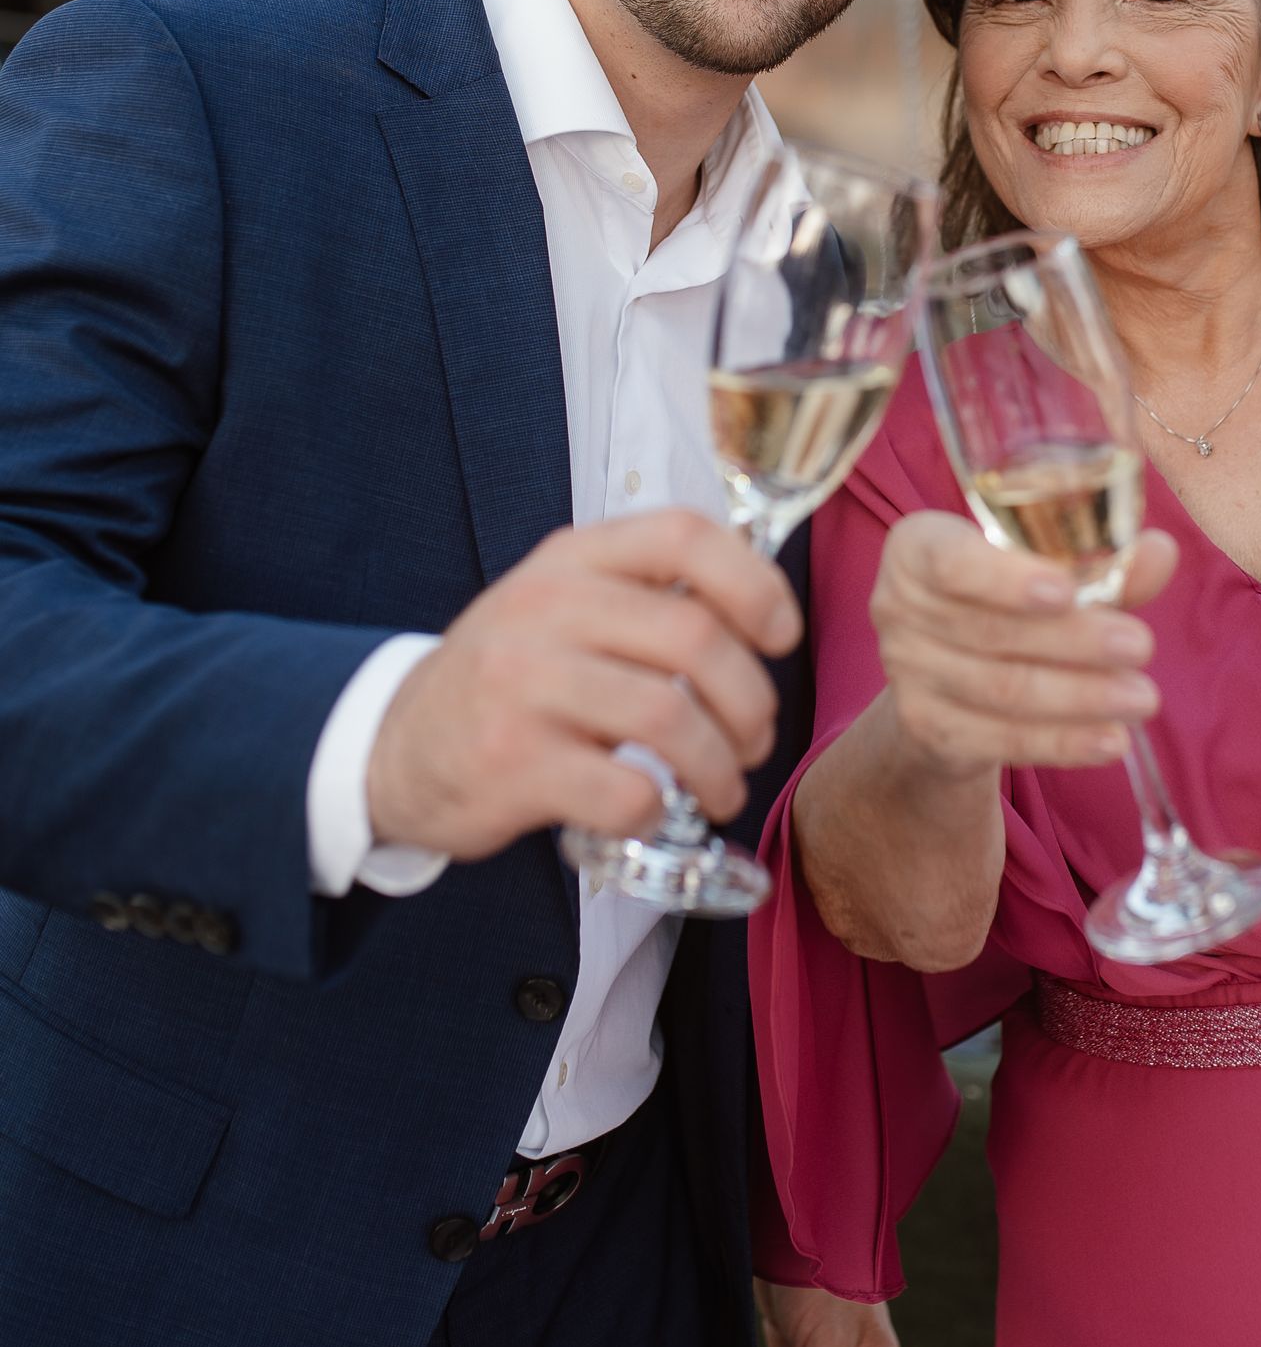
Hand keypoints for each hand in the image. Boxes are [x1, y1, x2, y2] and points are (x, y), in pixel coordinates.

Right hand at [366, 509, 801, 860]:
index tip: (781, 635)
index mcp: (570, 559)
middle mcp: (544, 608)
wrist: (393, 745)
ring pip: (670, 719)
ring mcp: (523, 685)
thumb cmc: (509, 677)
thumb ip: (644, 593)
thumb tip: (764, 604)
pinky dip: (660, 809)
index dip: (754, 582)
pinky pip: (626, 791)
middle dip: (750, 699)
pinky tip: (653, 811)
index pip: (683, 535)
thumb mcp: (560, 605)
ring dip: (720, 766)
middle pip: (694, 637)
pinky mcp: (512, 763)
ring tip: (723, 786)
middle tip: (755, 738)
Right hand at [870, 510, 1179, 783]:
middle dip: (1075, 641)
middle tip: (1141, 646)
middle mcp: (897, 606)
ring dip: (1080, 697)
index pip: (951, 561)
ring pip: (1002, 689)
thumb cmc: (1005, 602)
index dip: (1006, 580)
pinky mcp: (926, 729)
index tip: (1066, 591)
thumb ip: (1101, 563)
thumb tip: (1160, 552)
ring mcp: (906, 672)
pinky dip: (1062, 743)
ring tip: (1142, 699)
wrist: (948, 680)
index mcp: (918, 546)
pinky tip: (1110, 741)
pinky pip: (1000, 739)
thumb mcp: (1047, 573)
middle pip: (992, 631)